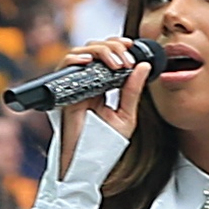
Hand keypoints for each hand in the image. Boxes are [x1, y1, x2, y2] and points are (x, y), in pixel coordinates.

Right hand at [46, 37, 147, 176]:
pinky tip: (90, 61)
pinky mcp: (65, 93)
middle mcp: (87, 83)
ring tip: (116, 63)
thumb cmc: (104, 146)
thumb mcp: (126, 115)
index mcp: (102, 85)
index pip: (107, 55)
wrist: (87, 163)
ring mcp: (75, 86)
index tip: (132, 47)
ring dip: (100, 51)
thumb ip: (133, 91)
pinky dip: (76, 59)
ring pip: (81, 52)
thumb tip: (144, 66)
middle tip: (126, 59)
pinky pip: (65, 67)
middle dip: (112, 46)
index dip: (117, 45)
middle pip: (94, 48)